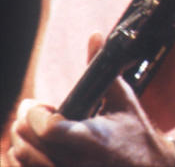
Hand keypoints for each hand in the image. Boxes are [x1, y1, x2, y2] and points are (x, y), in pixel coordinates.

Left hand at [4, 35, 174, 166]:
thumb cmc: (136, 133)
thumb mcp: (124, 100)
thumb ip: (102, 69)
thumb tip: (95, 36)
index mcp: (94, 138)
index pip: (49, 128)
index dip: (37, 114)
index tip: (38, 104)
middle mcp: (78, 161)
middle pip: (29, 144)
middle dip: (25, 124)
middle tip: (33, 112)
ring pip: (24, 160)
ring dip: (22, 141)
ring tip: (33, 128)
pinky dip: (25, 157)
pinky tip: (35, 146)